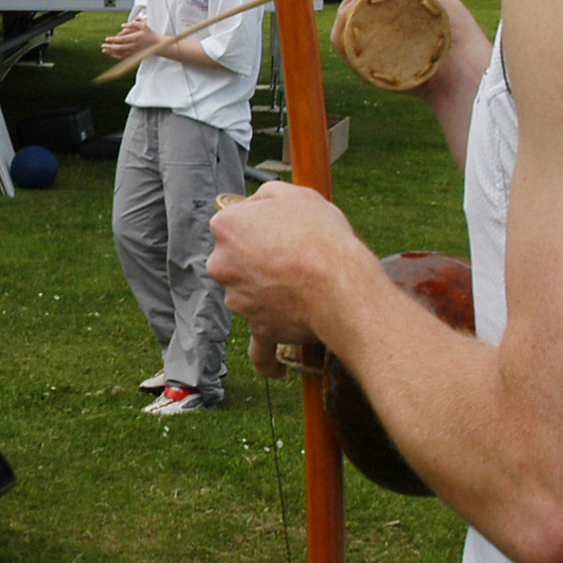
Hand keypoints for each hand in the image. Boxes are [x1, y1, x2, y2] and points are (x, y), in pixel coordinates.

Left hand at [102, 16, 157, 57]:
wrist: (157, 45)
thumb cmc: (150, 34)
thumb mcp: (143, 25)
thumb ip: (133, 24)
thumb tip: (122, 25)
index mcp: (136, 38)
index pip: (122, 39)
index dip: (114, 39)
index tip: (107, 39)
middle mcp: (134, 46)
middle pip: (120, 48)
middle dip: (110, 47)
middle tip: (102, 46)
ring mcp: (134, 52)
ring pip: (121, 54)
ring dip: (112, 52)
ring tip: (104, 50)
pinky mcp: (134, 55)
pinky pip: (124, 57)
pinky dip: (117, 57)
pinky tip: (111, 55)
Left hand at [205, 181, 365, 372]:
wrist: (340, 283)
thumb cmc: (320, 235)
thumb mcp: (295, 194)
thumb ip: (267, 197)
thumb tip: (257, 205)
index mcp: (225, 228)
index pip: (233, 223)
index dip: (259, 224)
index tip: (281, 227)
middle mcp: (222, 265)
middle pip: (236, 260)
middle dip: (259, 259)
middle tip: (294, 255)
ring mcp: (238, 300)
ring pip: (250, 295)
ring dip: (271, 293)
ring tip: (306, 285)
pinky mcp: (259, 328)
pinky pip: (260, 350)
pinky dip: (268, 360)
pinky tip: (276, 369)